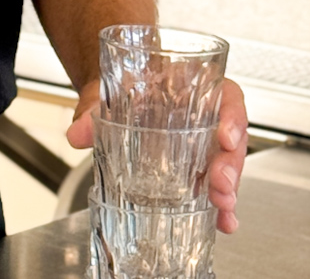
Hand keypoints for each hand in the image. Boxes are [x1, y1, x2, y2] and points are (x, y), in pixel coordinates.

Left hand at [65, 77, 248, 234]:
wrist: (115, 94)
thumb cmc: (124, 86)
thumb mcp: (109, 90)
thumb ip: (93, 106)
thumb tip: (76, 133)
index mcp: (195, 86)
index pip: (228, 95)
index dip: (233, 116)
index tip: (225, 136)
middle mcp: (207, 114)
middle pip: (232, 137)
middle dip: (231, 164)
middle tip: (220, 185)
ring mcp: (204, 143)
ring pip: (229, 164)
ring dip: (229, 189)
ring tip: (223, 210)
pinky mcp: (197, 167)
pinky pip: (216, 185)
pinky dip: (221, 207)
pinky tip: (223, 223)